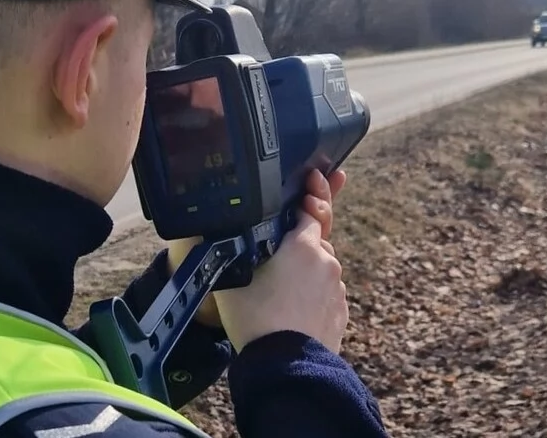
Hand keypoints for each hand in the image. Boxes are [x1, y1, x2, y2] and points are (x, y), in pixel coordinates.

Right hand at [166, 169, 346, 328]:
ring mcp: (336, 288)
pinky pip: (325, 293)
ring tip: (278, 290)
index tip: (312, 179)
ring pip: (321, 268)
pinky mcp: (340, 312)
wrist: (283, 367)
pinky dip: (312, 294)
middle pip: (316, 240)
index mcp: (304, 245)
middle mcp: (326, 261)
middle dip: (300, 242)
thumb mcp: (232, 274)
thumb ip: (229, 245)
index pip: (311, 209)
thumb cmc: (255, 318)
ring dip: (305, 271)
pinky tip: (291, 307)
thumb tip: (206, 229)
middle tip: (276, 255)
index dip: (309, 195)